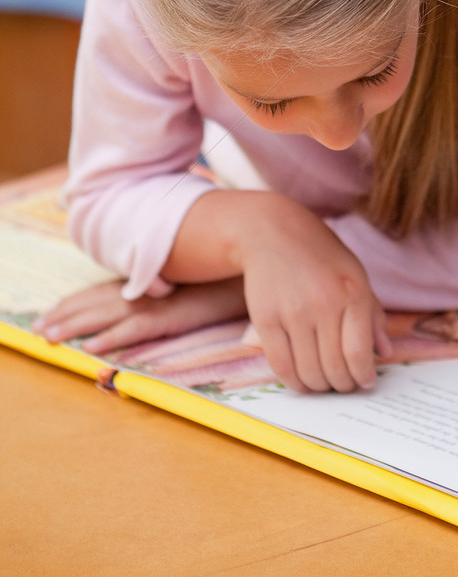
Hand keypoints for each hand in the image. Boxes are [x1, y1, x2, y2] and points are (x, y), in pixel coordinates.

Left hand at [33, 277, 246, 354]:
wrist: (252, 274)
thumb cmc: (225, 281)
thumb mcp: (190, 288)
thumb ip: (170, 294)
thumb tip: (157, 300)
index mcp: (149, 284)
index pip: (103, 293)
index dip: (75, 303)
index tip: (51, 313)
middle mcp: (148, 290)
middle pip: (96, 302)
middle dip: (65, 315)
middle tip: (38, 329)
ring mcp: (158, 302)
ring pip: (106, 316)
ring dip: (75, 326)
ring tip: (49, 338)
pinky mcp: (171, 316)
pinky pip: (135, 329)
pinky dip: (112, 338)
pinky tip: (92, 349)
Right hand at [231, 195, 391, 395]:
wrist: (273, 232)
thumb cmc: (321, 255)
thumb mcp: (355, 274)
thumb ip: (372, 314)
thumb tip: (385, 352)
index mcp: (353, 292)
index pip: (359, 353)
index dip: (363, 376)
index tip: (365, 382)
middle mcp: (324, 303)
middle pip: (335, 368)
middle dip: (342, 385)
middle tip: (343, 385)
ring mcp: (293, 312)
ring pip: (309, 372)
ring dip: (318, 386)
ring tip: (323, 382)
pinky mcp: (266, 319)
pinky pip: (281, 366)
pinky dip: (293, 382)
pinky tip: (301, 380)